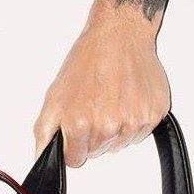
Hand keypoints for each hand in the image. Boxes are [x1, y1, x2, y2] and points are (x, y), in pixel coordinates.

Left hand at [35, 3, 170, 167]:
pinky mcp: (152, 115)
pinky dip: (132, 122)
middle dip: (92, 136)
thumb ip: (44, 132)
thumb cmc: (87, 61)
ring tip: (110, 101)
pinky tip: (126, 100)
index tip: (76, 128)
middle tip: (94, 106)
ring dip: (113, 130)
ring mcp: (132, 122)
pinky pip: (139, 134)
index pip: (75, 160)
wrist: (119, 34)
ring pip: (118, 145)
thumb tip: (41, 157)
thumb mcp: (55, 95)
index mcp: (81, 124)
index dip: (73, 145)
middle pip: (97, 152)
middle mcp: (108, 127)